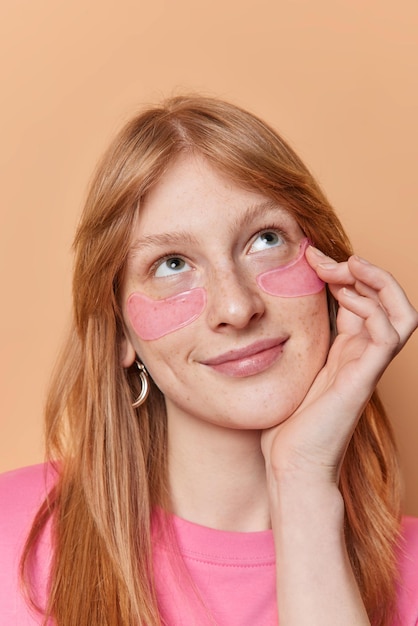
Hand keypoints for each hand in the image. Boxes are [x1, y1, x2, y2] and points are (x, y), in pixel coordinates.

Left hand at [261, 247, 417, 484]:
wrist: (290, 464)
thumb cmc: (286, 422)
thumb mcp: (289, 368)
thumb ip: (292, 342)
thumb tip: (271, 311)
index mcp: (345, 351)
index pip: (360, 300)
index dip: (342, 273)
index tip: (311, 256)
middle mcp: (362, 355)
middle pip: (387, 301)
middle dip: (361, 271)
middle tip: (324, 260)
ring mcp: (367, 367)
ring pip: (401, 313)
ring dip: (376, 281)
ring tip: (344, 266)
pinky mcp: (363, 379)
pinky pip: (389, 335)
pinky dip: (375, 307)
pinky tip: (346, 296)